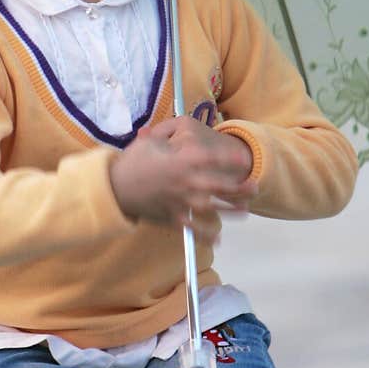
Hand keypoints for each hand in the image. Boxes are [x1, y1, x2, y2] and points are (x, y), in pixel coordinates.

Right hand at [109, 115, 257, 241]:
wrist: (114, 188)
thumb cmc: (133, 162)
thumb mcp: (151, 141)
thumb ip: (170, 134)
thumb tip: (183, 129)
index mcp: (181, 160)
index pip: (212, 159)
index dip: (230, 159)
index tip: (243, 160)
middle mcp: (185, 182)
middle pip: (219, 186)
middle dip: (239, 188)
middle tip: (254, 187)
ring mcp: (180, 202)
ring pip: (212, 208)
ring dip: (230, 210)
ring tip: (245, 210)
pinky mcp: (172, 217)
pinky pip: (192, 228)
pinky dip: (206, 234)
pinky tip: (218, 237)